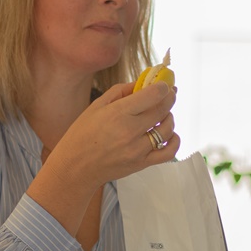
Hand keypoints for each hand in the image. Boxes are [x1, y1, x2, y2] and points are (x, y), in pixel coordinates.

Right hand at [49, 80, 179, 192]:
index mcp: (118, 113)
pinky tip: (170, 134)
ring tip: (163, 115)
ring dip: (169, 118)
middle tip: (170, 94)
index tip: (165, 84)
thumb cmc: (82, 134)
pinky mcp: (142, 163)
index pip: (152, 95)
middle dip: (170, 98)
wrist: (75, 168)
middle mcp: (130, 131)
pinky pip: (168, 152)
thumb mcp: (96, 106)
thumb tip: (142, 83)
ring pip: (167, 129)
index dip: (163, 87)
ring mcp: (138, 149)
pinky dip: (174, 141)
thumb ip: (121, 91)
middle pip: (162, 109)